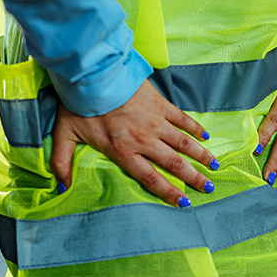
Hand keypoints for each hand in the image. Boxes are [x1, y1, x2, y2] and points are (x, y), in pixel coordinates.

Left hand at [50, 80, 219, 206]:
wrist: (94, 73)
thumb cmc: (78, 104)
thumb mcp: (64, 135)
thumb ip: (62, 163)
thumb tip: (61, 188)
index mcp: (123, 151)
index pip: (150, 178)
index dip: (168, 192)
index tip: (184, 202)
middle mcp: (144, 140)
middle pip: (174, 163)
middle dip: (193, 177)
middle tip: (209, 188)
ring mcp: (155, 121)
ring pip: (183, 143)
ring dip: (200, 155)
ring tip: (214, 165)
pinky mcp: (160, 104)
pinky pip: (182, 119)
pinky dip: (194, 128)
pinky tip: (205, 136)